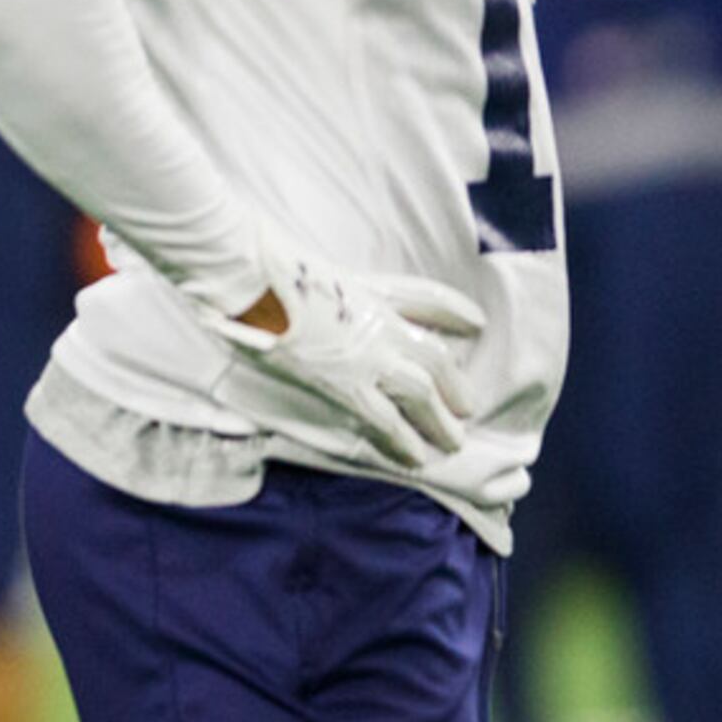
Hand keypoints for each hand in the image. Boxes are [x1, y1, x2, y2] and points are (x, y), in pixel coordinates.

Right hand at [211, 239, 486, 465]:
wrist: (246, 272)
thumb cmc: (263, 264)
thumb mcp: (304, 264)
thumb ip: (320, 284)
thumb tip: (299, 296)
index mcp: (366, 287)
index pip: (424, 297)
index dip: (453, 310)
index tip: (475, 323)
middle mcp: (375, 318)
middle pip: (432, 354)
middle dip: (454, 383)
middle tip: (468, 408)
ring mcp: (364, 350)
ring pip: (422, 390)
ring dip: (440, 418)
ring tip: (453, 442)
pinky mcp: (344, 381)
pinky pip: (385, 418)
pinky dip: (404, 438)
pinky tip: (415, 457)